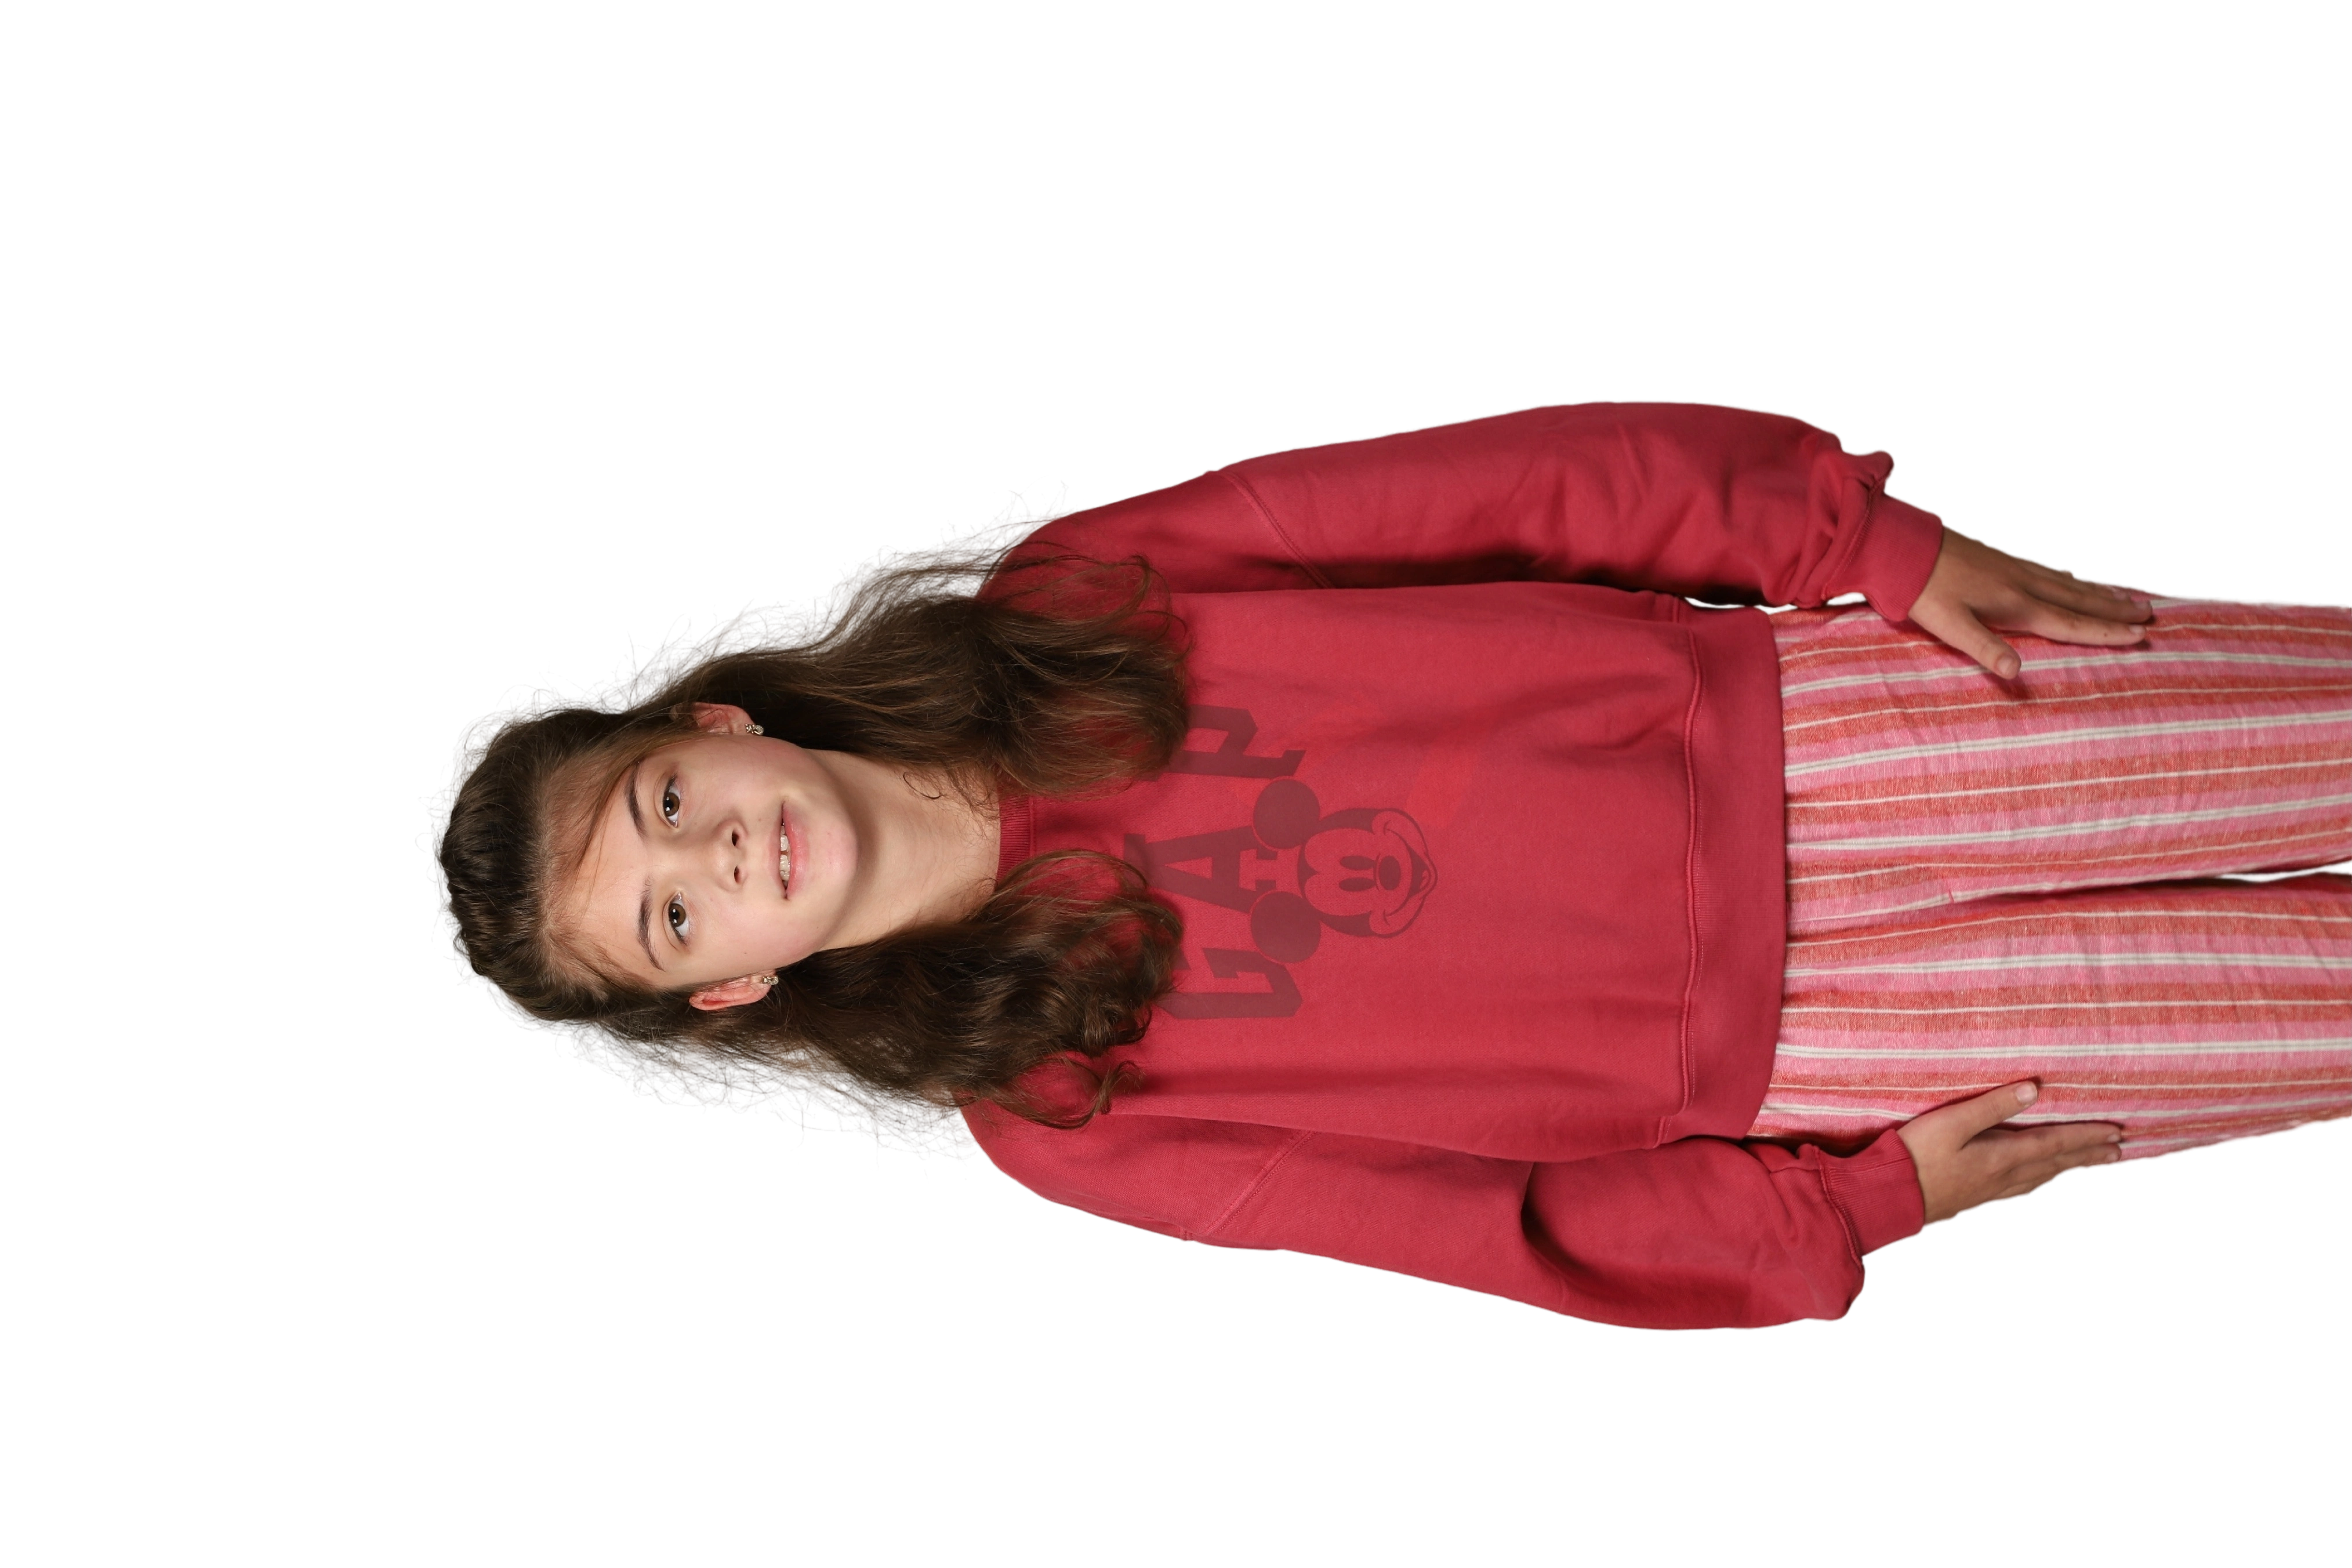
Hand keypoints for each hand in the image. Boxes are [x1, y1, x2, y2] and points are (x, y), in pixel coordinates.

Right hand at [1894, 1081, 2123, 1227]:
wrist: (1889, 1200)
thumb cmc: (1914, 1156)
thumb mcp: (1950, 1122)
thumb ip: (1991, 1105)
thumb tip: (2033, 1089)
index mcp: (2002, 1156)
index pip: (2055, 1143)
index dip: (2087, 1136)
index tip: (2117, 1132)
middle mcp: (2004, 1176)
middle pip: (2056, 1162)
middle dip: (2089, 1153)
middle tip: (2121, 1149)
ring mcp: (1991, 1189)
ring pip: (2043, 1175)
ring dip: (2071, 1166)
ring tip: (2092, 1162)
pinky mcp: (1977, 1196)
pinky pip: (2024, 1185)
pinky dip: (2044, 1177)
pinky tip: (2039, 1177)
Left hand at [1905, 523, 2153, 679]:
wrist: (1902, 545)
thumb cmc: (1923, 589)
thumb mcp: (1950, 625)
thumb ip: (1985, 649)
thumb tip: (2017, 672)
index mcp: (2015, 604)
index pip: (2070, 622)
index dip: (2105, 631)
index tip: (2139, 634)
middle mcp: (2023, 583)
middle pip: (2080, 600)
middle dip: (2116, 610)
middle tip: (2151, 613)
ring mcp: (2014, 567)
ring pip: (2068, 583)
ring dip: (2100, 592)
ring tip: (2129, 596)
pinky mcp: (2002, 557)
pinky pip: (2050, 570)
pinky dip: (2072, 578)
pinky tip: (2075, 579)